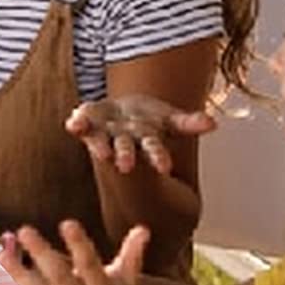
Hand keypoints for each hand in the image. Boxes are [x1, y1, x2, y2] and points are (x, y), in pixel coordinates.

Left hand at [0, 219, 151, 284]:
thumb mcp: (128, 282)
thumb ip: (132, 254)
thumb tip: (142, 228)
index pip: (89, 264)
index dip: (79, 244)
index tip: (66, 223)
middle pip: (59, 278)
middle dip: (42, 254)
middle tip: (24, 229)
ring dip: (20, 275)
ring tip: (2, 254)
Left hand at [66, 94, 217, 176]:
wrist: (121, 116)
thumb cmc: (149, 121)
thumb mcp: (170, 120)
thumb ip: (189, 123)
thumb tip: (213, 123)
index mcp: (145, 142)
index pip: (154, 151)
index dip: (158, 157)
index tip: (165, 167)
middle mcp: (124, 141)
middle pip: (125, 150)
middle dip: (125, 157)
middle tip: (124, 166)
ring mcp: (104, 134)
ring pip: (101, 142)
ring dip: (99, 147)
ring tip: (100, 154)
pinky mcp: (88, 123)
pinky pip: (80, 124)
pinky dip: (76, 124)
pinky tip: (72, 124)